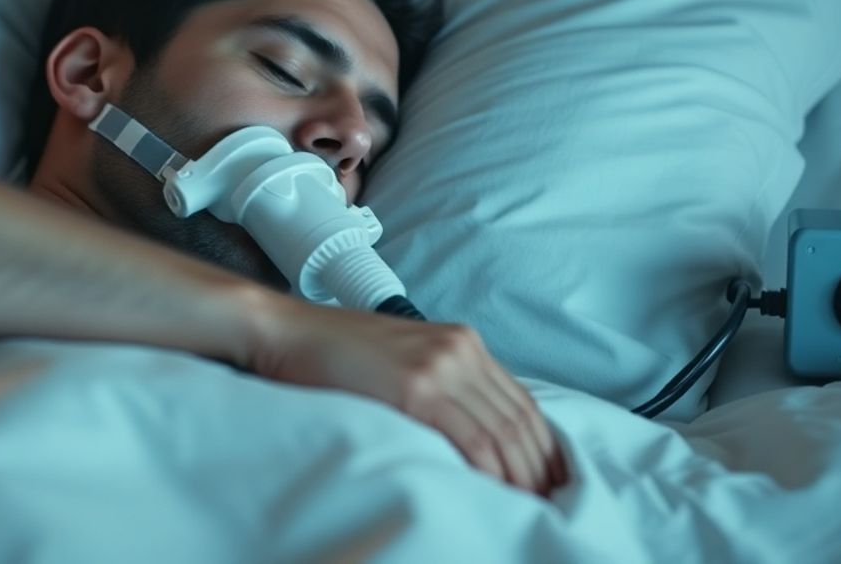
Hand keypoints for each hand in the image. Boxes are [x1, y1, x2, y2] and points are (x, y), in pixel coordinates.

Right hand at [248, 298, 567, 495]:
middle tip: (545, 506)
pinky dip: (488, 470)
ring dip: (519, 477)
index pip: (523, 403)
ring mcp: (439, 366)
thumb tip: (476, 438)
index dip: (543, 448)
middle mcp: (459, 349)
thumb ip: (443, 385)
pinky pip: (469, 437)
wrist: (290, 332)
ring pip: (501, 432)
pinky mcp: (416, 386)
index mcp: (462, 341)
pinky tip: (492, 492)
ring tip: (525, 509)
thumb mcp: (405, 359)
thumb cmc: (337, 353)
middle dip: (538, 469)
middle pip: (519, 419)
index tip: (549, 482)